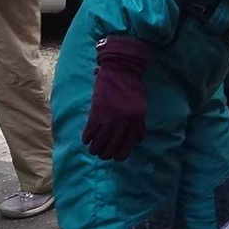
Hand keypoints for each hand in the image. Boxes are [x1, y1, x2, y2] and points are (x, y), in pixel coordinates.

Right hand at [81, 35, 151, 160]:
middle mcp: (123, 123)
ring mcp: (110, 119)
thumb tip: (137, 141)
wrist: (122, 71)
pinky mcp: (97, 112)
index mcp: (135, 123)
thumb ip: (139, 125)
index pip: (126, 147)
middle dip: (105, 154)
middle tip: (101, 153)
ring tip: (93, 148)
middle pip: (111, 147)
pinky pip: (90, 132)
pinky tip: (86, 139)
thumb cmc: (133, 88)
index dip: (119, 155)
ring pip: (99, 143)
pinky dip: (87, 138)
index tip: (114, 157)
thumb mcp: (142, 108)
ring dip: (94, 149)